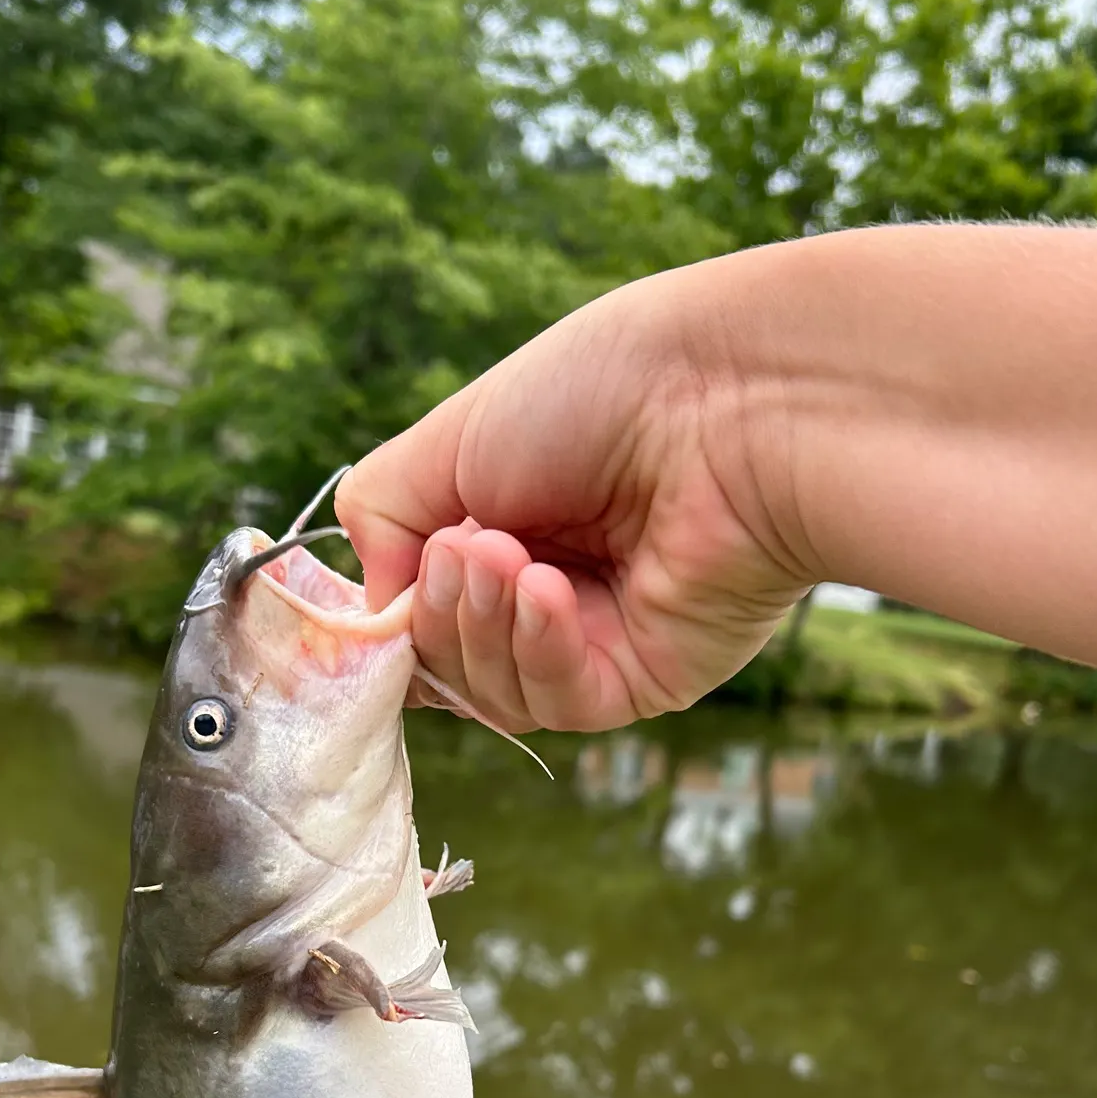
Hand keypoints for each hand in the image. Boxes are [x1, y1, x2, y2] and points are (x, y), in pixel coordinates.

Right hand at [334, 265, 810, 732]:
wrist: (722, 397)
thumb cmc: (593, 394)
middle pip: (445, 663)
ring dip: (480, 624)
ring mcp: (596, 639)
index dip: (397, 610)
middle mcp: (549, 589)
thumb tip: (374, 610)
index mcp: (504, 529)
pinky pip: (559, 703)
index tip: (401, 570)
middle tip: (468, 546)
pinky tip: (547, 589)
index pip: (421, 612)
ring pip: (493, 694)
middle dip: (438, 609)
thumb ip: (381, 522)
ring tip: (506, 554)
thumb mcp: (445, 443)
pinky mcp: (646, 678)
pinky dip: (537, 647)